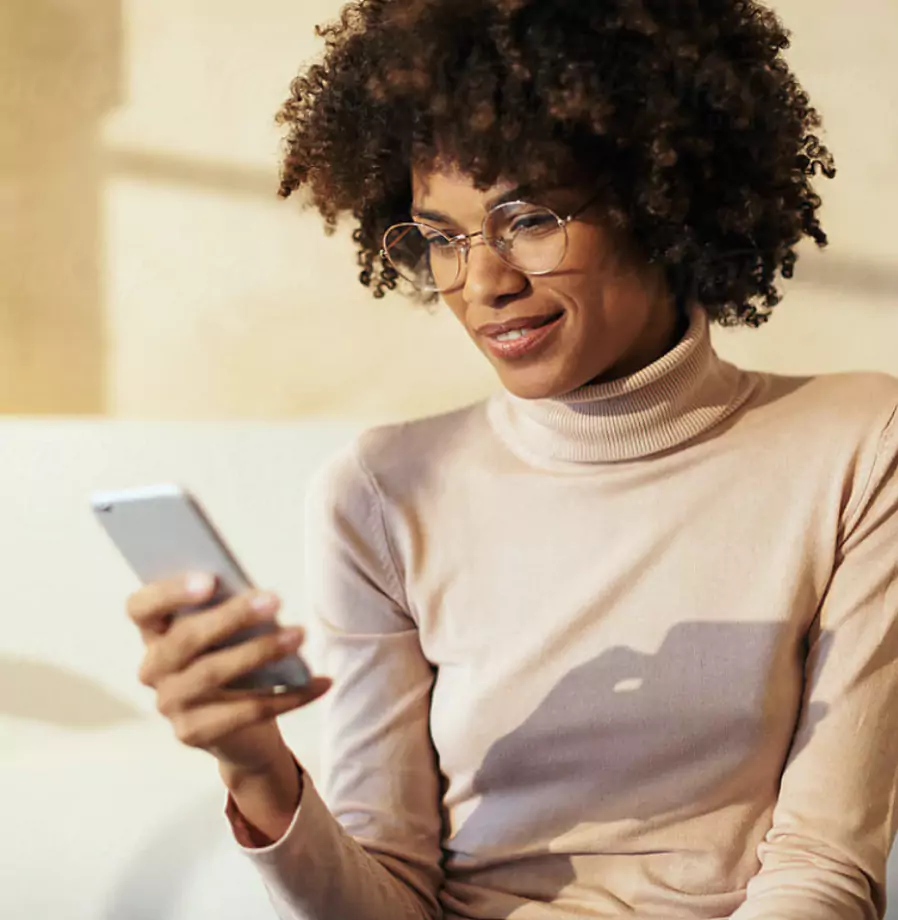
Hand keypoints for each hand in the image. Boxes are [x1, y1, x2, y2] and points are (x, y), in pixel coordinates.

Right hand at [127, 573, 330, 774]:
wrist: (239, 732)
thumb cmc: (233, 660)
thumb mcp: (228, 634)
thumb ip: (228, 612)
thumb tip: (259, 598)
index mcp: (154, 633)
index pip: (142, 607)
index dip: (169, 592)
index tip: (210, 579)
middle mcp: (152, 669)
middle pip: (185, 639)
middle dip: (232, 616)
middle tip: (275, 599)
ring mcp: (170, 704)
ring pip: (213, 672)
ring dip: (260, 650)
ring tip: (299, 635)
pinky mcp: (193, 733)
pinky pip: (246, 711)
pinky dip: (290, 695)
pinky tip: (321, 681)